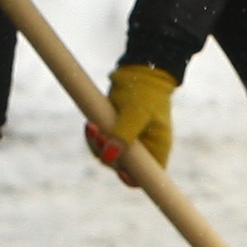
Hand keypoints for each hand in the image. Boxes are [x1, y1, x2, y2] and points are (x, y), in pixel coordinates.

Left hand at [87, 64, 175, 180]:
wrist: (139, 68)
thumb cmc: (145, 91)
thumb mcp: (135, 113)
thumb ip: (123, 136)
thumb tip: (108, 157)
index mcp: (157, 147)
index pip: (146, 176)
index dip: (132, 179)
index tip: (120, 170)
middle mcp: (144, 147)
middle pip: (122, 165)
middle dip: (107, 153)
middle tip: (98, 134)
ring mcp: (129, 139)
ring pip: (108, 154)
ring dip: (96, 143)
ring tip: (91, 125)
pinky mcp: (116, 129)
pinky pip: (101, 141)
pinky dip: (94, 135)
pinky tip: (89, 124)